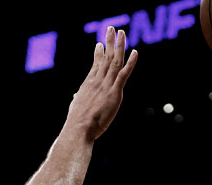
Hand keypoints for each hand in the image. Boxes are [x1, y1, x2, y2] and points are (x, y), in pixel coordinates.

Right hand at [67, 26, 137, 141]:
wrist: (79, 128)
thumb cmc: (76, 122)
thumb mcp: (76, 107)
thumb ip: (78, 99)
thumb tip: (75, 97)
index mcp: (89, 85)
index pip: (96, 65)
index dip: (99, 54)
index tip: (100, 44)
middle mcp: (97, 81)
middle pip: (106, 58)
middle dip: (109, 42)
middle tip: (112, 29)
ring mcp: (106, 85)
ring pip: (115, 61)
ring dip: (120, 46)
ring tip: (122, 33)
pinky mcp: (114, 93)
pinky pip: (124, 74)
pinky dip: (130, 62)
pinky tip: (135, 52)